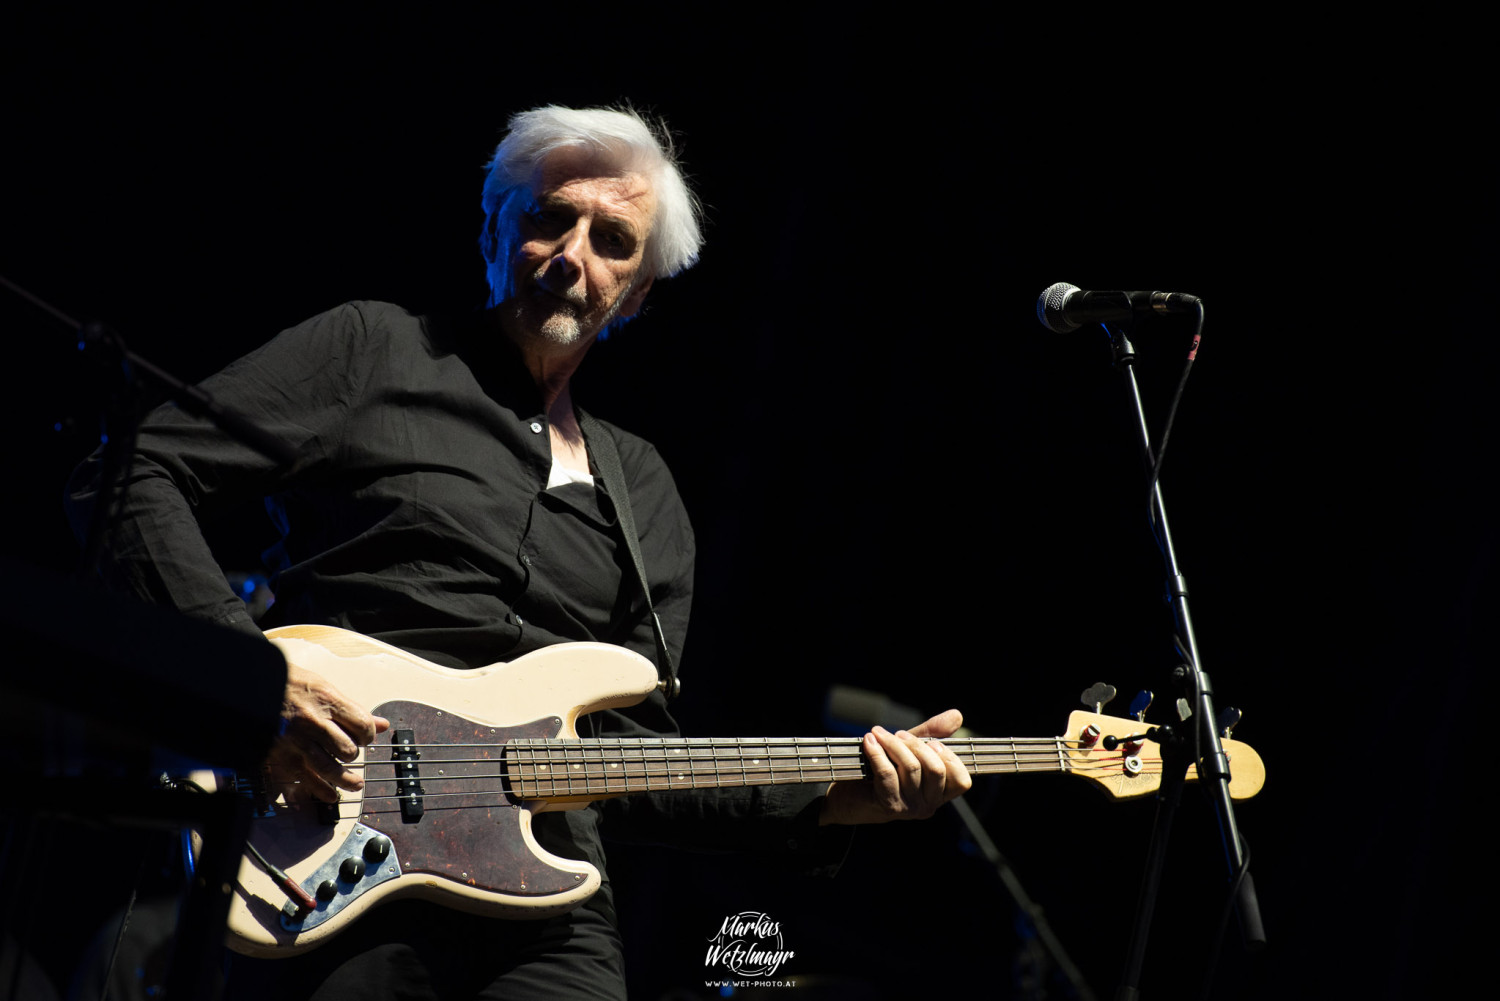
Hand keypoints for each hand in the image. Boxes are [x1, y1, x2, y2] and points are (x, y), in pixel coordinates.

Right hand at [267, 663, 388, 803]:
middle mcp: (312, 721)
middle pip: (347, 749)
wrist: (248, 685)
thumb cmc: (284, 682)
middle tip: (351, 753)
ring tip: (355, 784)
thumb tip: (381, 724)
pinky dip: (320, 790)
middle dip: (353, 754)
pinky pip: (305, 779)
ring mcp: (295, 740)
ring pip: (329, 768)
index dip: (367, 734)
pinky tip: (331, 795)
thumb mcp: (322, 686)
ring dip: (345, 780)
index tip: (364, 736)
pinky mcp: (280, 755)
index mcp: (326, 700)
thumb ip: (351, 708)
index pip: (362, 725)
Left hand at [818, 709, 971, 825]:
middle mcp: (929, 805)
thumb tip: (957, 715)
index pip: (962, 781)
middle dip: (916, 744)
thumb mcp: (910, 749)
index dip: (949, 757)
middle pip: (936, 769)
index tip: (931, 741)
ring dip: (894, 744)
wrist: (847, 795)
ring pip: (911, 768)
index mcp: (939, 794)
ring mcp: (910, 808)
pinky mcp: (888, 805)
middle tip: (898, 734)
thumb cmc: (883, 770)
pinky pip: (887, 773)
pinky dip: (877, 752)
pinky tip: (869, 741)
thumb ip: (933, 734)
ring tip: (879, 734)